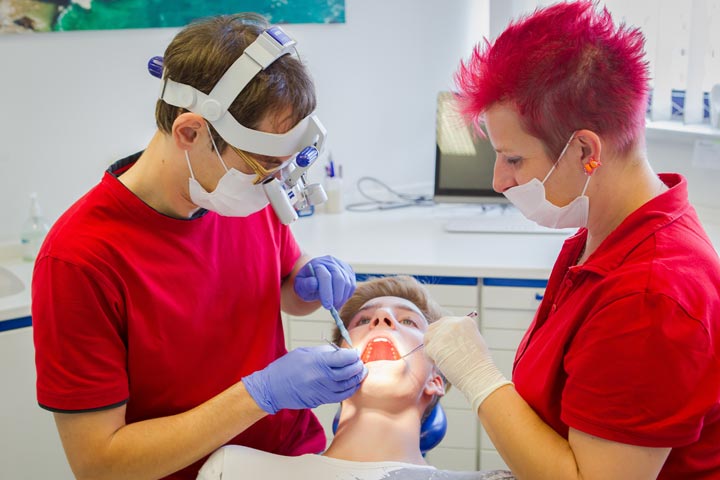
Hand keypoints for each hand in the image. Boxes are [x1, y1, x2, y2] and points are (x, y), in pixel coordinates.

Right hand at [242, 345, 366, 413]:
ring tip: (360, 372)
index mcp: (317, 362)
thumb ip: (325, 352)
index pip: (343, 358)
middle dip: (358, 367)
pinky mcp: (320, 400)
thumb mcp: (305, 352)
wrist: (272, 388)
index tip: (355, 353)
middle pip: (348, 373)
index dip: (353, 355)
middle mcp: (321, 377)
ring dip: (357, 379)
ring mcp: (321, 391)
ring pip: (347, 386)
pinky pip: (340, 396)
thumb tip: (342, 353)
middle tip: (360, 362)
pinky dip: (350, 390)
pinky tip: (353, 384)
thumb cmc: (286, 367)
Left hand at [294, 255, 355, 308]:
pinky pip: (352, 285)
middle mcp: (331, 262)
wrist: (314, 277)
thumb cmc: (306, 283)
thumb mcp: (301, 285)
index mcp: (317, 263)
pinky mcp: (348, 271)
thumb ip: (306, 284)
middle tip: (333, 308)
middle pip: (339, 278)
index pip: (325, 276)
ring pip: (347, 282)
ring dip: (342, 297)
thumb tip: (314, 284)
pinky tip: (340, 301)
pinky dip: (347, 295)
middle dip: (337, 296)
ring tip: (335, 306)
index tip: (327, 306)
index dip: (327, 292)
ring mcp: (341, 265)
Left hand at [424, 315, 511, 412]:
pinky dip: (432, 359)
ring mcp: (443, 333)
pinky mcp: (435, 345)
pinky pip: (427, 351)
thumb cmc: (479, 364)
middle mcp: (454, 323)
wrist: (479, 376)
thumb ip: (460, 334)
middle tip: (440, 352)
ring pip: (428, 338)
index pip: (446, 322)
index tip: (446, 345)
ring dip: (432, 348)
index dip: (443, 334)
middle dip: (434, 339)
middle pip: (434, 327)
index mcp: (465, 321)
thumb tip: (445, 337)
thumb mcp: (474, 340)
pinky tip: (443, 365)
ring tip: (443, 360)